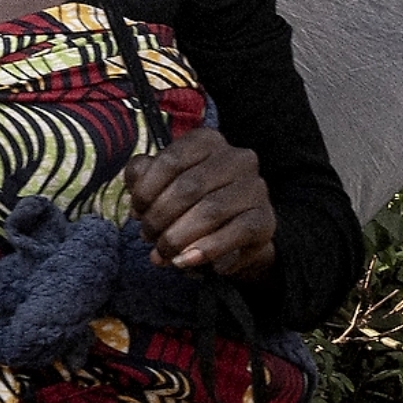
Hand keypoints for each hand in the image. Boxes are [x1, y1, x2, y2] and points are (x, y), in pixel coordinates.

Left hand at [123, 125, 276, 278]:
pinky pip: (236, 234)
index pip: (171, 160)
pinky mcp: (266, 219)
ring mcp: (255, 187)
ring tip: (162, 255)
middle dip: (160, 218)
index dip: (146, 190)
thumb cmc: (194, 202)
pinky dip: (207, 250)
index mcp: (208, 141)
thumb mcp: (166, 184)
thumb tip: (136, 190)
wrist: (237, 232)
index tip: (136, 214)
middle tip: (148, 239)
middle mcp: (237, 158)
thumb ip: (144, 176)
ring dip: (179, 238)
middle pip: (189, 187)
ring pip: (211, 211)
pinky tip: (188, 262)